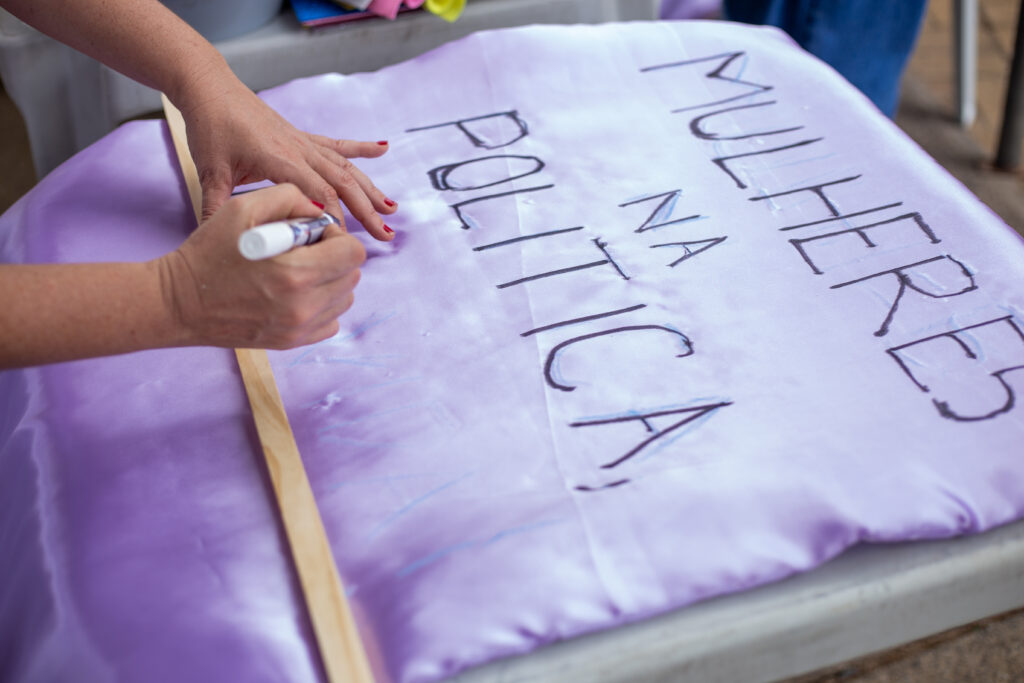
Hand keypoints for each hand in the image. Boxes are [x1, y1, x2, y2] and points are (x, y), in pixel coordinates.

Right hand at [159, 184, 365, 349]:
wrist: (179, 302)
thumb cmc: (208, 253)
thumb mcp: (243, 208)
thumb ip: (290, 197)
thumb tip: (321, 211)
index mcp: (296, 272)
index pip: (353, 253)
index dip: (336, 236)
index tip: (312, 234)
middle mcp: (303, 306)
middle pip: (352, 275)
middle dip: (334, 257)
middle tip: (302, 250)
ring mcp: (299, 328)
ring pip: (344, 298)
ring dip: (330, 280)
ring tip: (297, 270)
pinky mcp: (293, 342)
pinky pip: (331, 321)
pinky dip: (321, 304)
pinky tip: (294, 292)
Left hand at [178, 77, 397, 238]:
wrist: (210, 89)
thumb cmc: (211, 126)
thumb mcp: (211, 171)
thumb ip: (216, 206)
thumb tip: (214, 237)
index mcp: (280, 159)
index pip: (318, 194)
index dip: (335, 219)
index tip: (345, 242)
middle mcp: (299, 150)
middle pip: (342, 184)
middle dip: (367, 211)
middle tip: (386, 235)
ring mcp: (304, 142)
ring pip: (346, 168)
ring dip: (370, 189)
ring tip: (392, 209)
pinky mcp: (302, 137)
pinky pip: (337, 145)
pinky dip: (362, 148)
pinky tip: (383, 149)